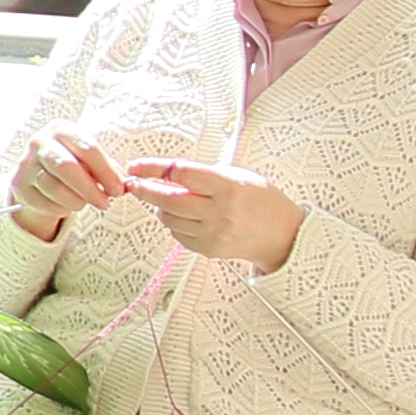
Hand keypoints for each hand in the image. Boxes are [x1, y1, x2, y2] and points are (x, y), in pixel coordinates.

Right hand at [10, 130, 131, 240]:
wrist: (39, 172)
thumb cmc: (74, 162)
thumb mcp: (90, 159)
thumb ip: (107, 169)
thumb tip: (124, 185)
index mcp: (61, 129)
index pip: (87, 148)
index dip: (106, 171)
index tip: (119, 189)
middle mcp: (40, 142)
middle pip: (67, 167)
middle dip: (90, 189)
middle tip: (105, 203)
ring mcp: (26, 163)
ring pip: (54, 188)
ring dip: (76, 201)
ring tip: (85, 203)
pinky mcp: (19, 185)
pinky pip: (44, 202)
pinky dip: (60, 208)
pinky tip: (66, 205)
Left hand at [125, 154, 305, 272]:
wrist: (282, 234)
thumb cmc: (261, 199)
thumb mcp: (238, 175)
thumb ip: (204, 174)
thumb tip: (165, 172)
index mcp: (227, 187)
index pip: (180, 174)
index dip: (154, 168)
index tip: (137, 166)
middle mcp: (219, 212)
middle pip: (168, 199)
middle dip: (145, 190)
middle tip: (133, 183)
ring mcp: (212, 233)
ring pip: (169, 218)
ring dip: (161, 207)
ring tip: (170, 198)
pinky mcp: (207, 249)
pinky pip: (178, 234)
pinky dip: (175, 223)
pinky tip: (185, 216)